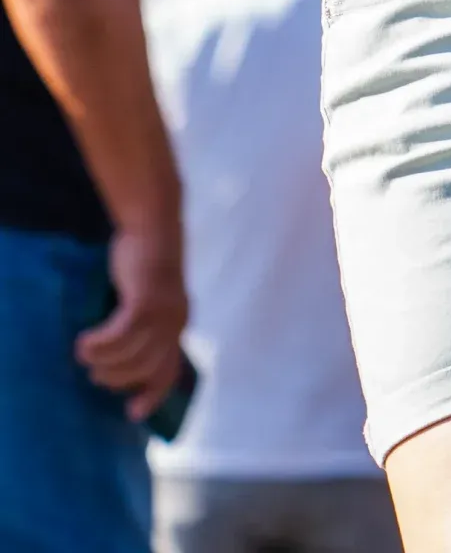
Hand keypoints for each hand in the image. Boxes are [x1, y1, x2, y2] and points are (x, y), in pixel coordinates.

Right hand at [76, 219, 186, 419]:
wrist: (153, 224)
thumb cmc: (146, 261)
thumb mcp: (150, 296)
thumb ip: (144, 322)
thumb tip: (124, 357)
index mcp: (179, 323)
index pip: (169, 370)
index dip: (153, 395)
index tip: (133, 413)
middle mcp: (175, 321)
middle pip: (144, 368)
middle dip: (116, 378)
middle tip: (94, 373)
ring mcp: (162, 311)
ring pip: (131, 355)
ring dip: (103, 361)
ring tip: (84, 354)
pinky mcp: (145, 300)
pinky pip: (120, 336)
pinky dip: (100, 343)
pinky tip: (85, 340)